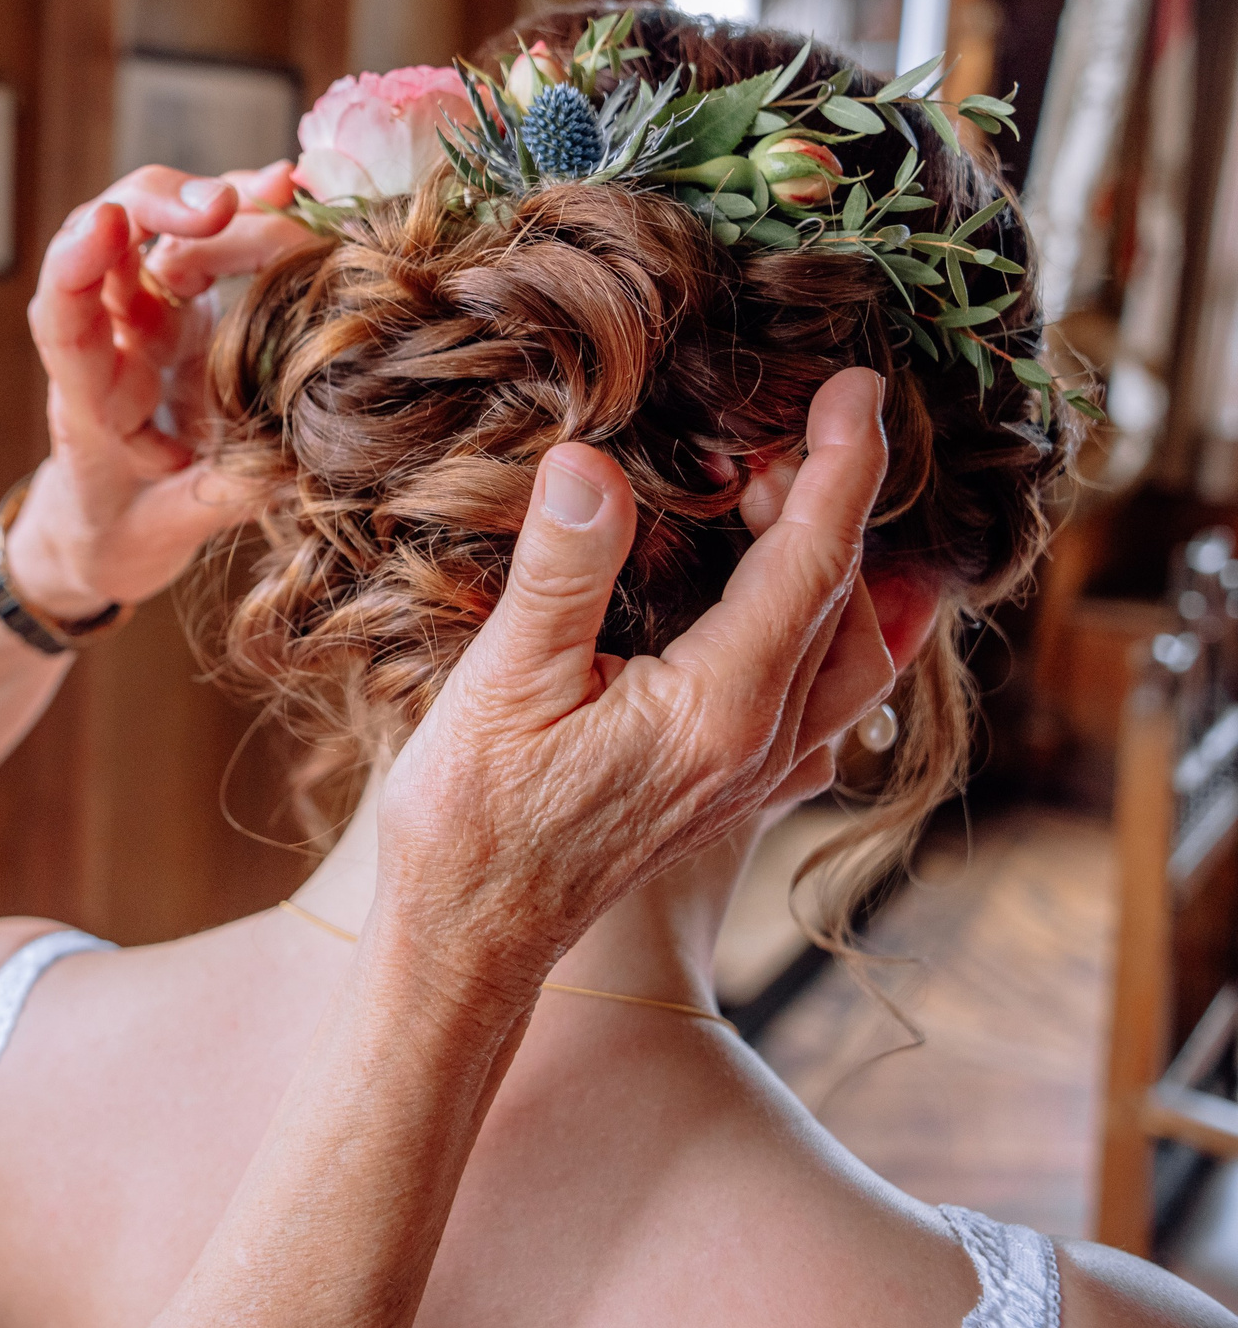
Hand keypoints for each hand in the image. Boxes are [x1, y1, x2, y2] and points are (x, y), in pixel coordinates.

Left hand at [10, 162, 319, 617]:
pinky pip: (207, 248)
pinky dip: (245, 218)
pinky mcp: (184, 311)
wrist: (100, 533)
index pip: (62, 318)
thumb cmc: (115, 534)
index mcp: (86, 397)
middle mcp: (109, 339)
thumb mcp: (165, 534)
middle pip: (108, 243)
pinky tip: (287, 193)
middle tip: (226, 203)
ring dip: (218, 203)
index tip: (104, 225)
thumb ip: (220, 494)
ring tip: (282, 190)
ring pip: (162, 233)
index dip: (76, 264)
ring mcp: (146, 317)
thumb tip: (293, 461)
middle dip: (161, 207)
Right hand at [373, 367, 896, 997]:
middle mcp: (763, 746)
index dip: (840, 466)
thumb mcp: (497, 685)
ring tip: (806, 499)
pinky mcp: (735, 794)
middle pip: (849, 603)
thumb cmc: (471, 823)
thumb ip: (560, 572)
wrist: (471, 940)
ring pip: (856, 660)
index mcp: (719, 709)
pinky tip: (799, 609)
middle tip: (790, 427)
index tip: (857, 387)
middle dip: (841, 503)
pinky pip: (827, 705)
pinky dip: (837, 637)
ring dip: (850, 571)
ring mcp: (757, 778)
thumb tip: (592, 462)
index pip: (811, 563)